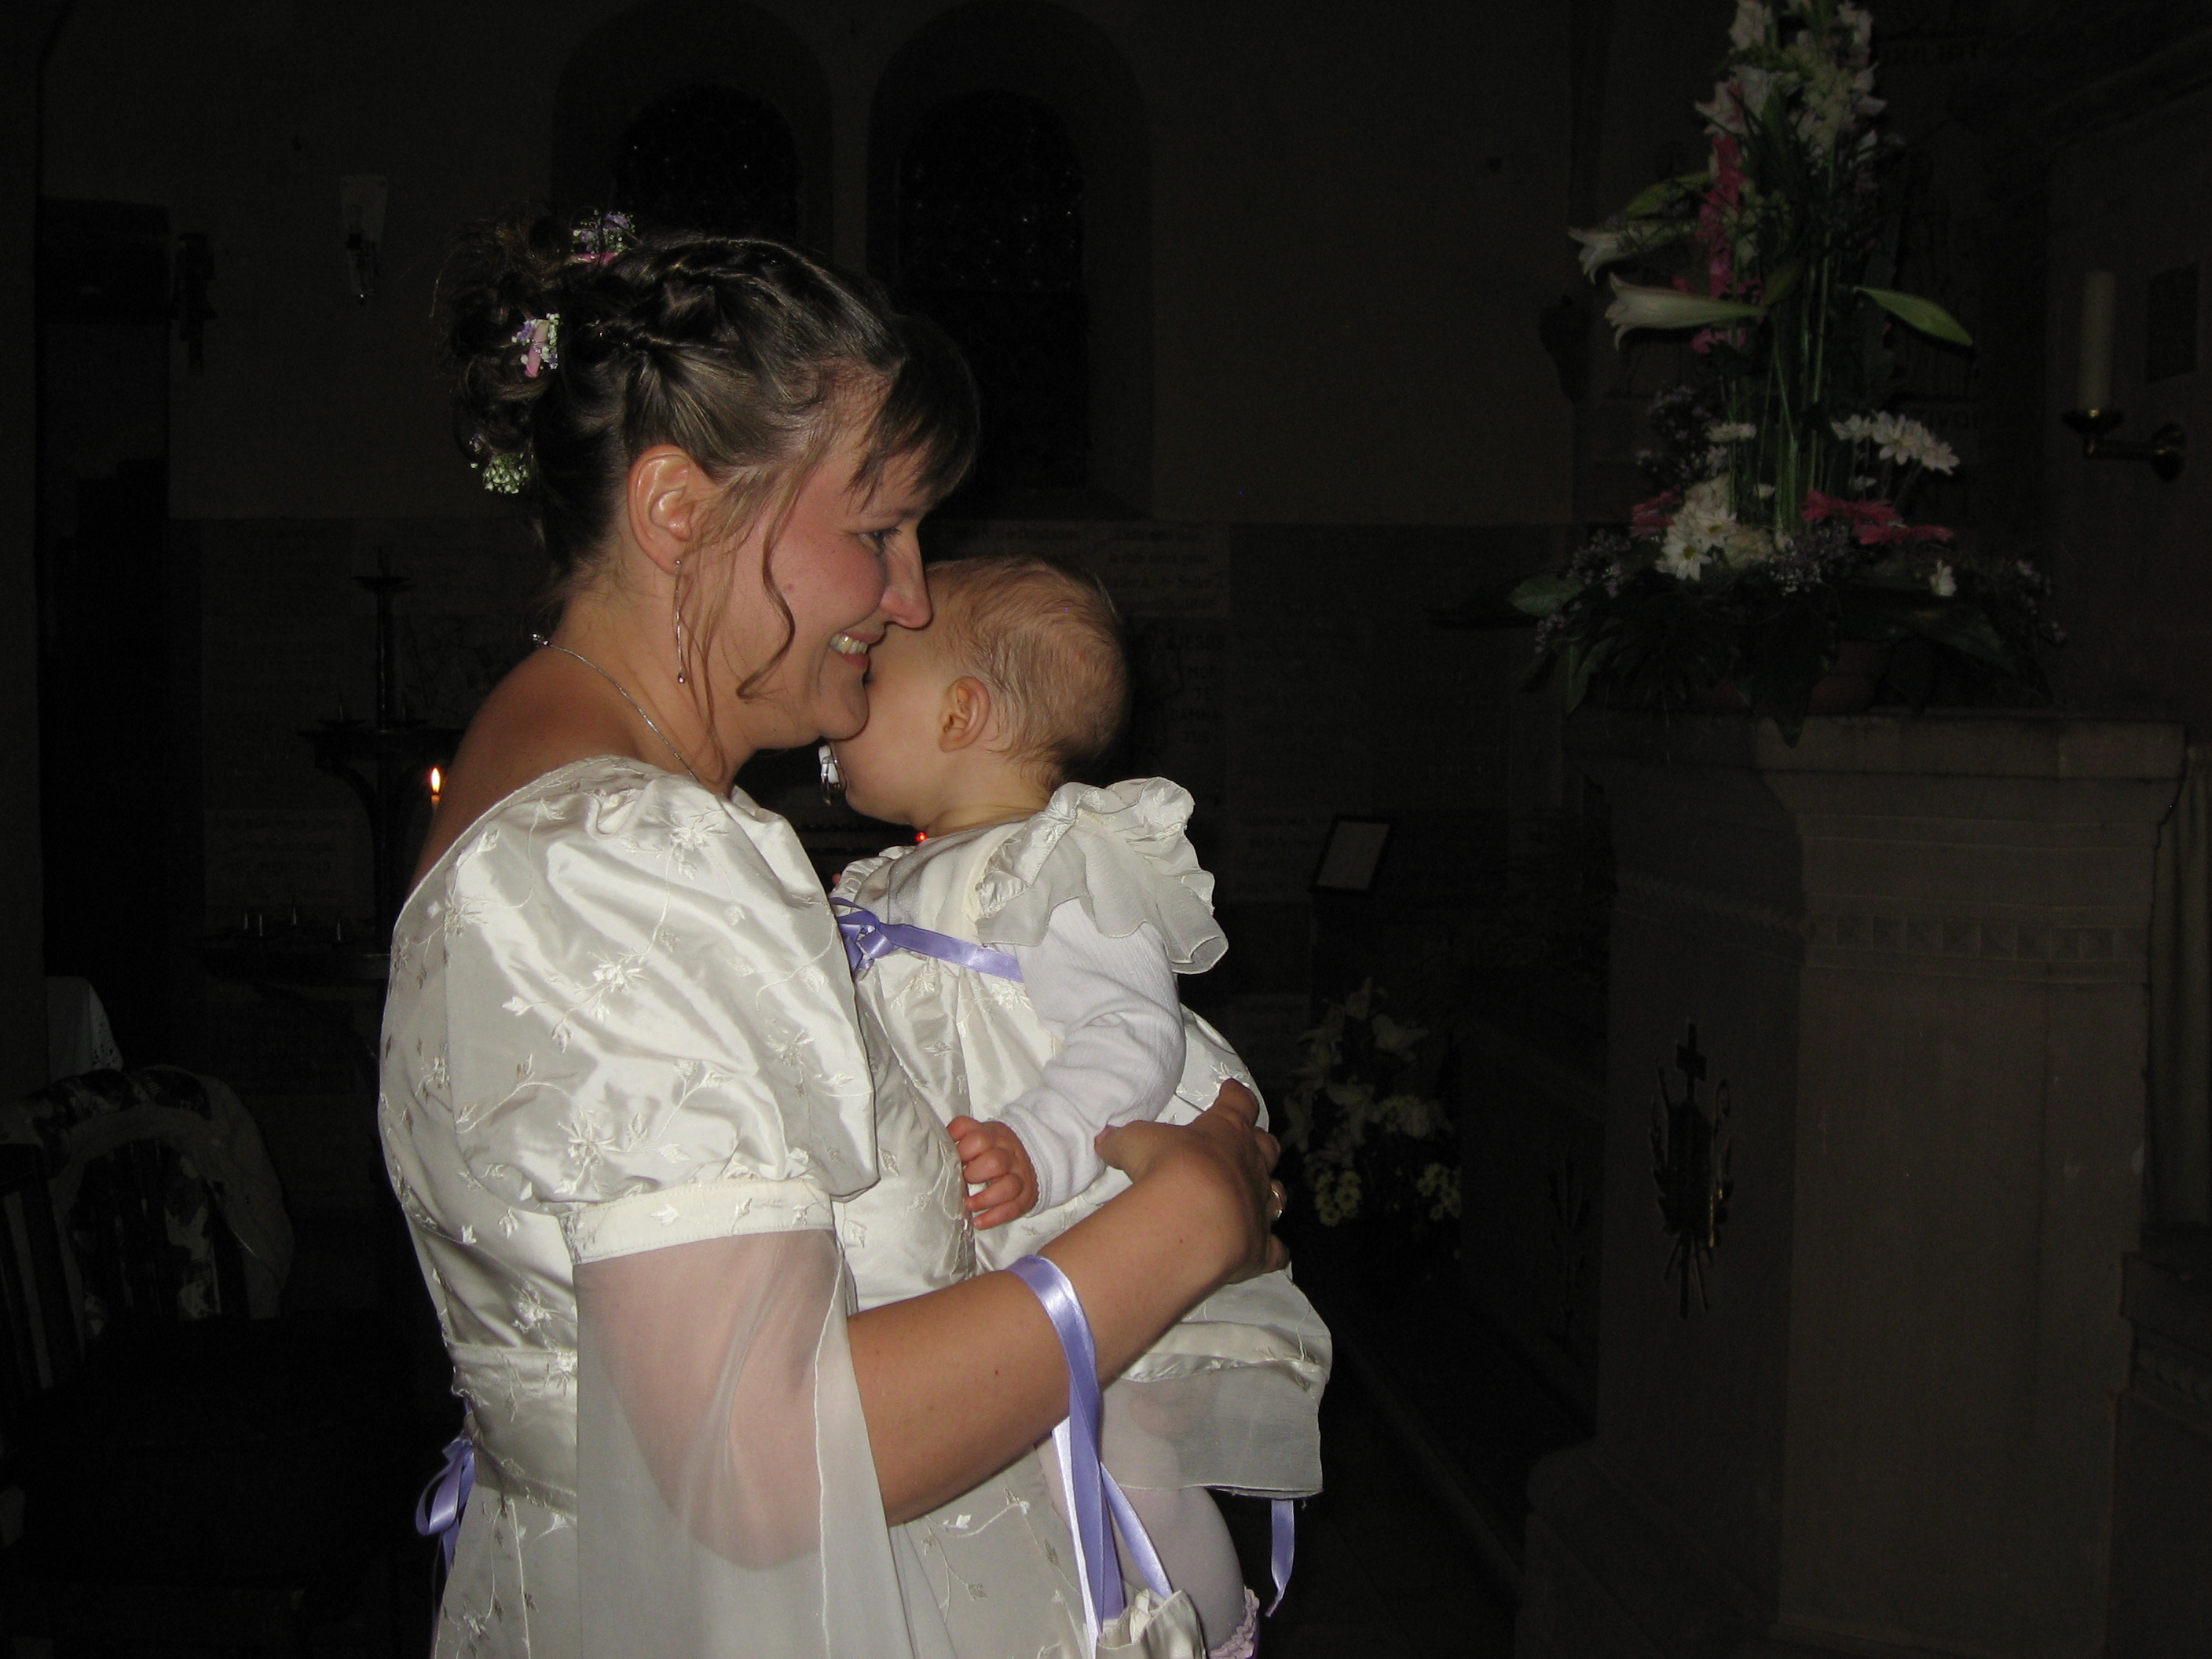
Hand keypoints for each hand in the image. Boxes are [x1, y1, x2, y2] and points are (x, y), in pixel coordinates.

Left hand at [946, 1117, 1039, 1229]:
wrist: (1029, 1155)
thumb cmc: (992, 1147)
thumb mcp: (978, 1132)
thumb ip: (959, 1132)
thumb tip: (938, 1141)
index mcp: (994, 1137)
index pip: (980, 1139)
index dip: (963, 1151)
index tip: (953, 1161)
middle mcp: (1009, 1155)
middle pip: (995, 1162)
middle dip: (975, 1174)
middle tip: (963, 1181)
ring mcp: (1019, 1175)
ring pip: (1008, 1187)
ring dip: (985, 1199)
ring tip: (969, 1205)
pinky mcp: (1025, 1196)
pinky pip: (1013, 1208)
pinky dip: (994, 1217)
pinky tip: (979, 1222)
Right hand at [1096, 1080, 1286, 1286]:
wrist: (1193, 1213)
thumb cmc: (1168, 1165)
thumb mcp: (1135, 1142)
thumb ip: (1122, 1141)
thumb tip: (1105, 1140)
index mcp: (1225, 1131)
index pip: (1238, 1103)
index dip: (1235, 1096)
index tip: (1231, 1090)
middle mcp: (1250, 1165)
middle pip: (1267, 1148)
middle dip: (1261, 1145)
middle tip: (1251, 1144)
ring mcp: (1259, 1205)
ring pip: (1276, 1195)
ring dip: (1270, 1194)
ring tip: (1261, 1196)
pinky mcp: (1261, 1245)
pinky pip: (1275, 1250)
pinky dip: (1272, 1251)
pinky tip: (1269, 1255)